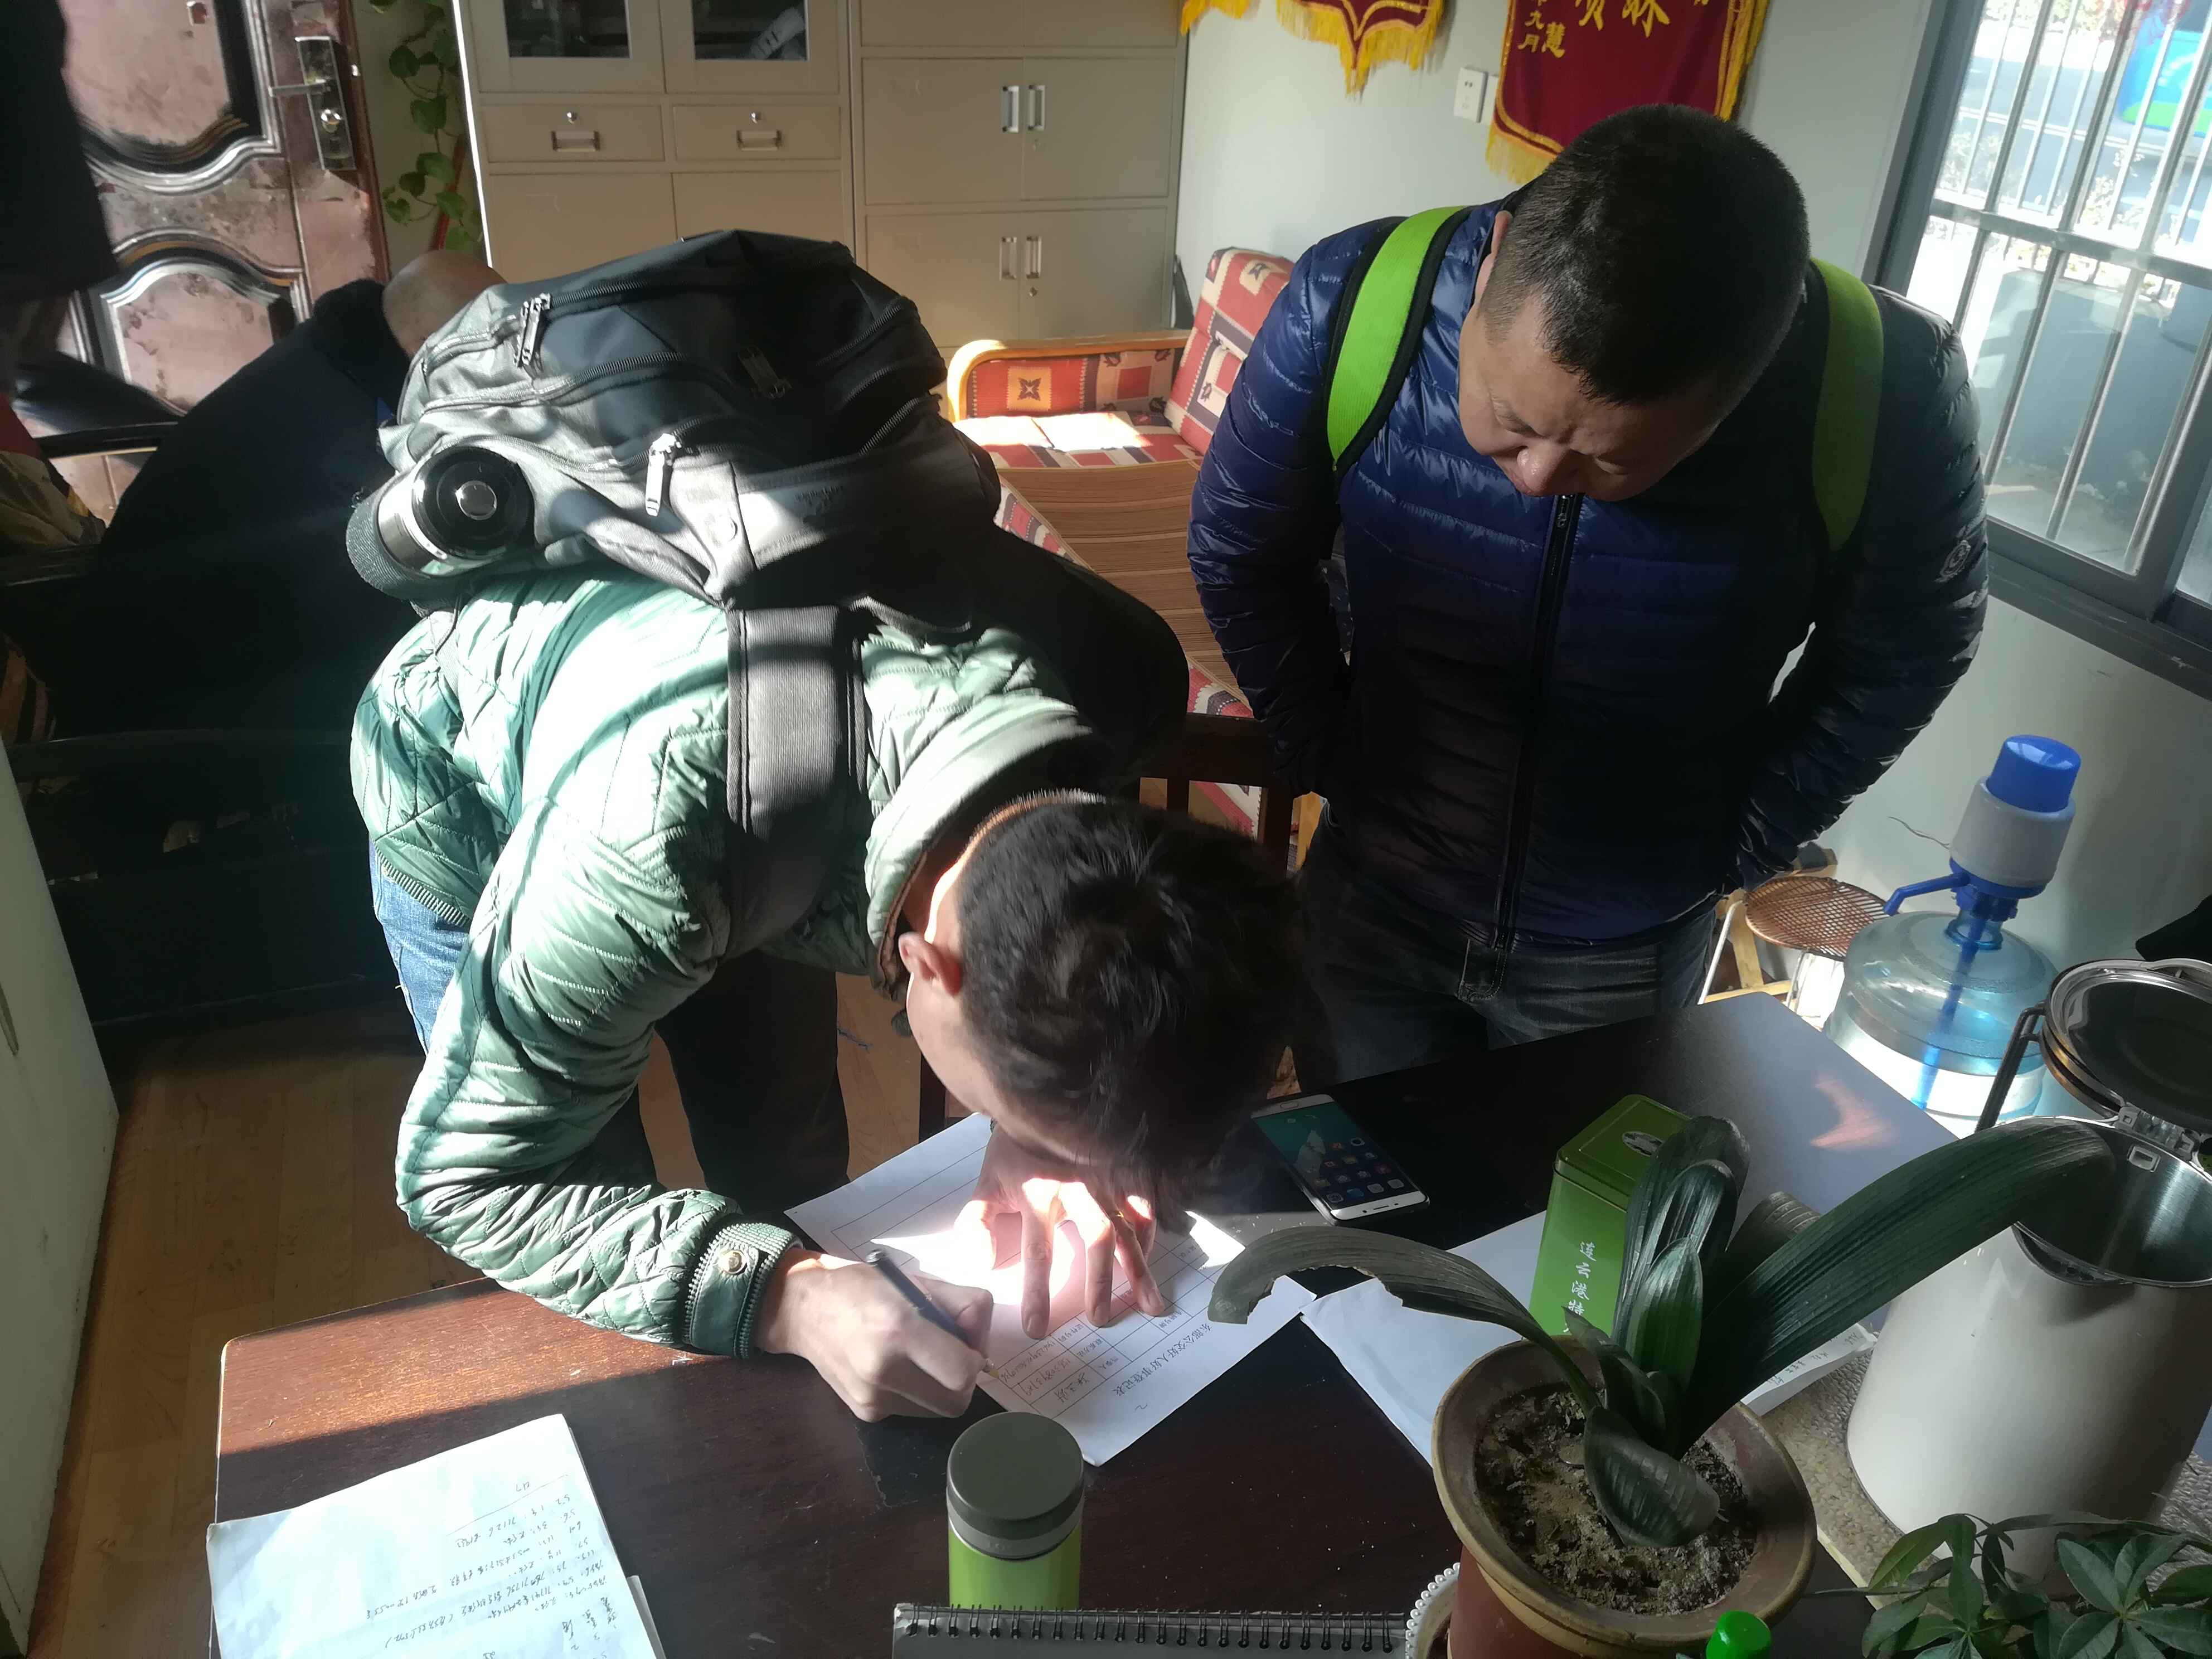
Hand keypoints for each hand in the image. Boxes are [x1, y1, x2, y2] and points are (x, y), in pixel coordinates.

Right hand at [754, 1250, 990, 1420]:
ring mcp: (871, 1398)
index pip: (962, 1373)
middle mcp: (884, 1370)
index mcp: (900, 1330)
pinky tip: (898, 1368)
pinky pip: (911, 1411)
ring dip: (940, 1390)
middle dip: (962, 1381)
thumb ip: (965, 1307)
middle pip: (956, 1403)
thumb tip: (981, 1347)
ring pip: (936, 1412)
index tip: (966, 1345)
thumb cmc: (867, 1287)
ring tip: (921, 1359)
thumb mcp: (921, 1282)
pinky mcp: (864, 1413)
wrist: (804, 1309)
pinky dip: (917, 1394)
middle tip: (950, 1355)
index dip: (974, 1361)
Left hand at [954, 1127, 1166, 1337]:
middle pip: (1095, 1237)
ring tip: (1149, 1305)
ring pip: (1127, 1225)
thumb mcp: (985, 1185)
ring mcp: (1104, 1177)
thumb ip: (976, 1224)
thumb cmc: (1010, 1152)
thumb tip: (983, 1264)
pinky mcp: (1123, 1170)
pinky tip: (1150, 1261)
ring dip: (1139, 1267)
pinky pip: (1143, 1205)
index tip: (1037, 1327)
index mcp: (1037, 1193)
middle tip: (1100, 1319)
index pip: (1039, 1251)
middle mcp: (1076, 1186)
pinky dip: (1149, 1234)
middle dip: (1100, 1281)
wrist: (1035, 1099)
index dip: (1038, 1291)